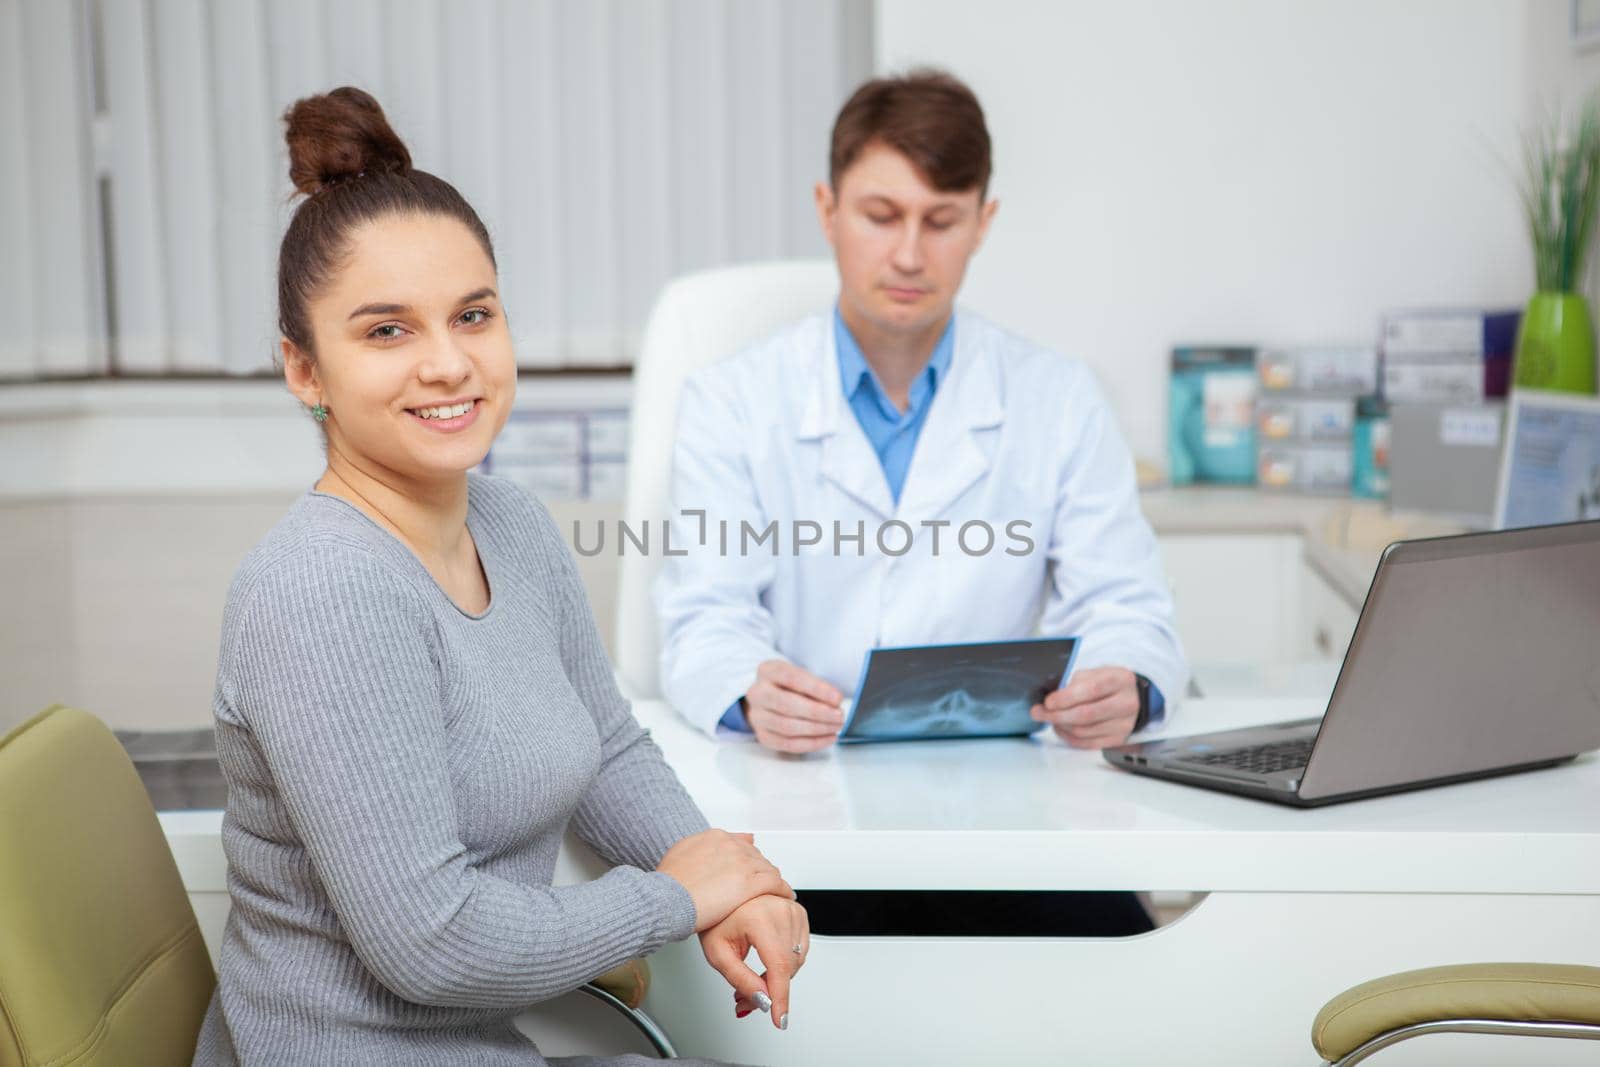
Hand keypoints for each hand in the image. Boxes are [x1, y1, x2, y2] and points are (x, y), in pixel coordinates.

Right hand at [657, 829, 793, 931]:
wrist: (665, 899)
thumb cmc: (669, 884)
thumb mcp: (680, 853)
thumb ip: (700, 847)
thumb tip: (710, 850)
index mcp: (715, 837)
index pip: (741, 845)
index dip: (746, 861)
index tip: (748, 872)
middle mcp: (731, 845)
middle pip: (756, 857)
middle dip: (760, 871)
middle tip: (763, 886)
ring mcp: (742, 863)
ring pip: (768, 869)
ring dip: (773, 881)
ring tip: (777, 892)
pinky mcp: (750, 883)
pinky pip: (775, 884)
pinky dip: (783, 890)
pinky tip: (785, 897)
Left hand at [700, 893, 808, 1030]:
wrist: (721, 896)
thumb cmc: (717, 920)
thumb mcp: (719, 954)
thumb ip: (741, 980)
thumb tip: (763, 1000)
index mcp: (760, 918)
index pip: (778, 967)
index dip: (779, 997)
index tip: (779, 1018)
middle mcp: (781, 910)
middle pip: (786, 968)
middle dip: (769, 991)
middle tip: (745, 1000)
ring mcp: (793, 910)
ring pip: (795, 962)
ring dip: (777, 978)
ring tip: (753, 979)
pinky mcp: (799, 913)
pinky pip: (800, 950)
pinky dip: (785, 962)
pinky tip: (766, 962)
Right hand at [742, 660, 844, 753]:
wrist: (768, 697)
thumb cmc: (791, 685)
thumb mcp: (801, 675)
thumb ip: (816, 686)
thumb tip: (835, 702)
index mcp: (768, 671)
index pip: (791, 678)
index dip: (816, 689)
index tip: (837, 698)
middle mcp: (757, 693)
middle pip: (787, 705)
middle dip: (818, 712)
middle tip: (839, 716)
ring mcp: (757, 716)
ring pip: (787, 727)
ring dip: (817, 729)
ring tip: (836, 726)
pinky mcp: (763, 736)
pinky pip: (788, 744)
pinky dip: (812, 743)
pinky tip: (828, 738)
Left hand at [1030, 667, 1139, 748]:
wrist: (1132, 697)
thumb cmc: (1108, 683)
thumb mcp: (1095, 673)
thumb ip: (1075, 683)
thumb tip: (1052, 701)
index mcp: (1120, 680)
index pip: (1092, 690)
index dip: (1066, 698)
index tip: (1048, 702)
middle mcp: (1126, 703)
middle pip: (1086, 715)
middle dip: (1057, 715)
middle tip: (1039, 713)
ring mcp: (1124, 724)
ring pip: (1084, 731)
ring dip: (1060, 726)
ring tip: (1050, 718)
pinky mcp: (1118, 740)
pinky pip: (1087, 743)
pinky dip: (1068, 737)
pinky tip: (1061, 728)